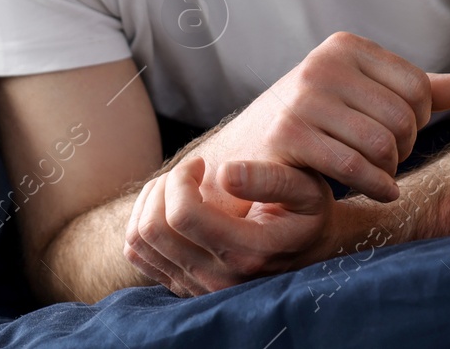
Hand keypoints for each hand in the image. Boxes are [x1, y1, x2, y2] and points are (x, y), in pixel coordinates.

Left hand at [124, 155, 340, 296]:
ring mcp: (198, 286)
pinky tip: (170, 206)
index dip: (182, 178)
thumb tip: (224, 173)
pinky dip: (142, 222)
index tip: (202, 163)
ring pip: (139, 242)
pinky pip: (138, 255)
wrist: (312, 250)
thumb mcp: (306, 188)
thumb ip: (269, 179)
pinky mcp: (183, 286)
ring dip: (150, 202)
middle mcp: (219, 277)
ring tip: (180, 186)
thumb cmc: (308, 212)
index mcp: (249, 252)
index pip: (183, 215)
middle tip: (190, 171)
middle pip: (154, 228)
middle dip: (164, 186)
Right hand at [200, 31, 449, 206]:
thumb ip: (413, 91)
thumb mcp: (360, 99)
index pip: (418, 86)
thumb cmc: (312, 125)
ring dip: (389, 171)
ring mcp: (303, 99)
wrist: (244, 155)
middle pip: (404, 117)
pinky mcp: (288, 136)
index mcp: (344, 47)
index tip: (402, 136)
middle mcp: (322, 65)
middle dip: (405, 149)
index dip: (420, 120)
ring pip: (383, 144)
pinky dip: (376, 187)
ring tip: (380, 176)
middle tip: (389, 161)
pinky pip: (354, 168)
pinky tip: (380, 193)